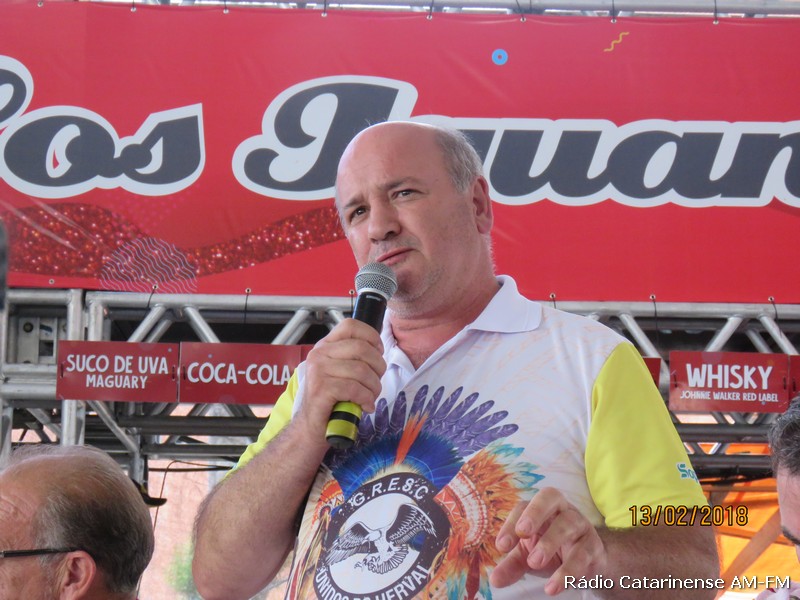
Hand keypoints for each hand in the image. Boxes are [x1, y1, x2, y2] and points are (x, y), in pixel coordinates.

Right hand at [296, 318, 385, 437]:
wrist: (311, 427)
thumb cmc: (332, 400)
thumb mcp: (341, 371)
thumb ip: (354, 357)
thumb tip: (378, 350)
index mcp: (325, 346)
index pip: (351, 326)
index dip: (371, 336)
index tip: (379, 353)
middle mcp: (319, 354)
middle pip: (362, 348)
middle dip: (378, 367)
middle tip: (376, 382)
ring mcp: (318, 371)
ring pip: (361, 370)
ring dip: (374, 387)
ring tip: (371, 397)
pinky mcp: (321, 389)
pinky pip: (355, 388)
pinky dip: (366, 399)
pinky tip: (365, 406)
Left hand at [490, 487, 607, 594]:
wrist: (589, 564)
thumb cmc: (552, 551)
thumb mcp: (528, 556)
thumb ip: (512, 565)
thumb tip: (494, 580)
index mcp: (542, 508)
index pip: (524, 506)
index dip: (511, 523)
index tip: (501, 546)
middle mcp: (562, 509)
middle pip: (550, 496)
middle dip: (535, 512)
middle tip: (522, 533)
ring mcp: (580, 525)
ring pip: (568, 523)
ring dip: (549, 542)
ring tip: (534, 563)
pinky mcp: (593, 546)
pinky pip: (582, 554)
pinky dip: (567, 571)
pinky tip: (553, 586)